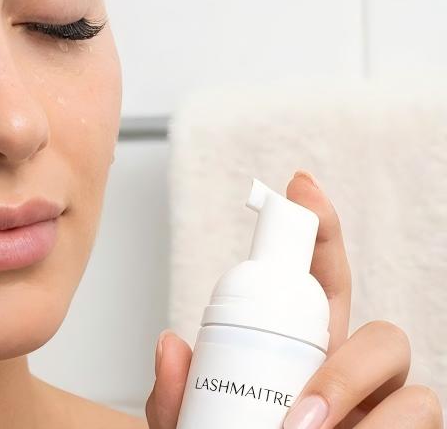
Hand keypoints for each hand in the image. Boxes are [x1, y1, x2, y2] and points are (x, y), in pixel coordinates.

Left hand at [144, 171, 443, 427]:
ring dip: (363, 415)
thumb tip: (170, 342)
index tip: (300, 186)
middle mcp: (353, 381)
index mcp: (301, 357)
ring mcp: (388, 416)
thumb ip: (175, 398)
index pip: (318, 287)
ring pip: (415, 390)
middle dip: (348, 364)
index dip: (317, 234)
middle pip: (383, 333)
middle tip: (301, 413)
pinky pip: (424, 426)